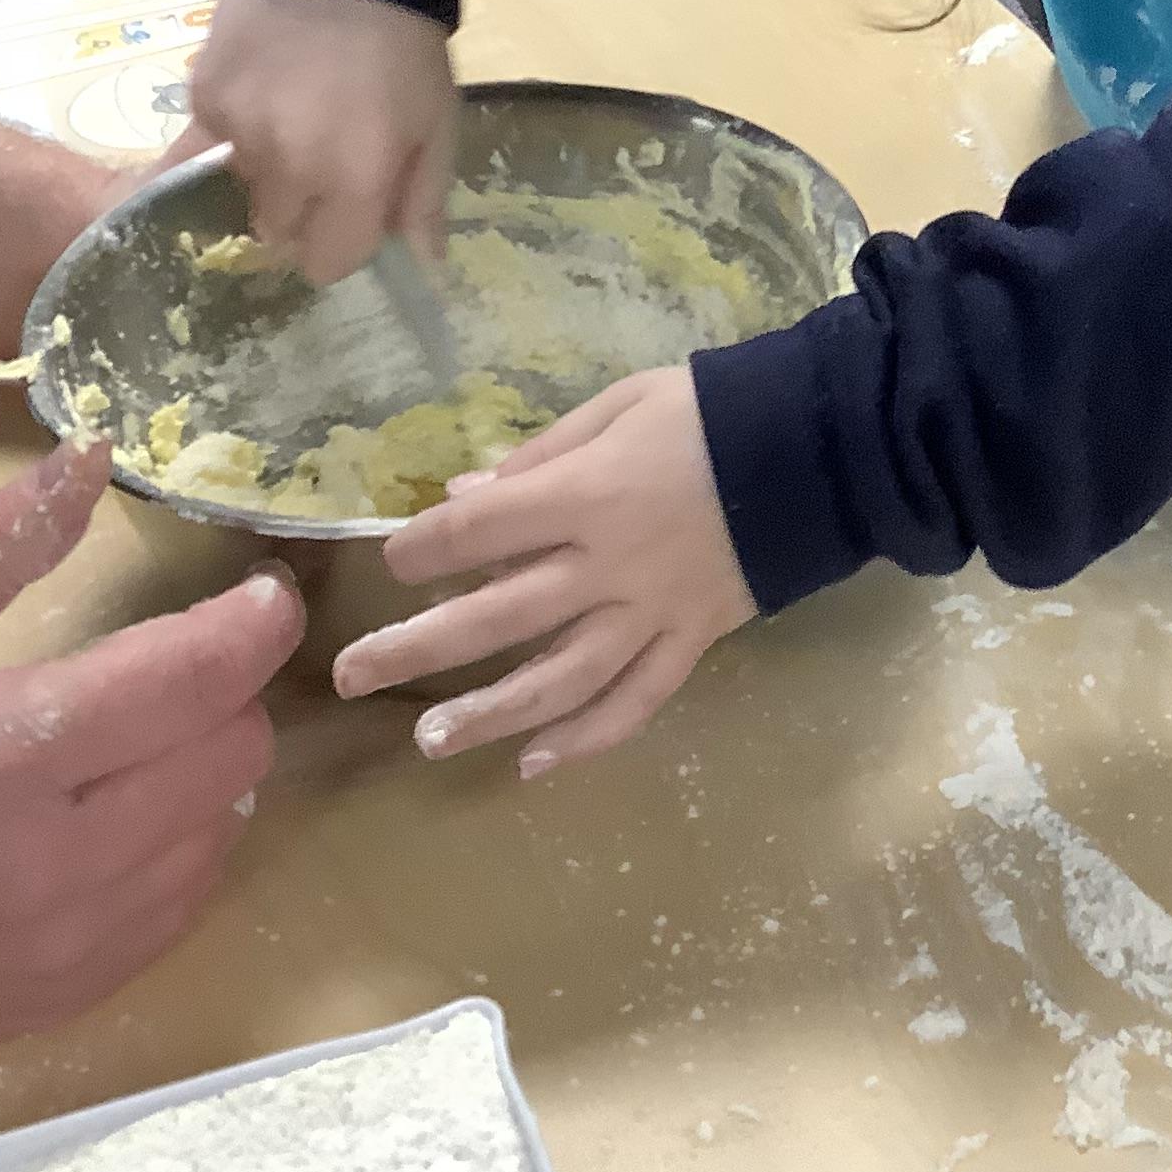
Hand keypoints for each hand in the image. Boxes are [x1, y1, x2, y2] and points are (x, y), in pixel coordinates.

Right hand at [0, 439, 305, 1114]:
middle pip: (230, 755)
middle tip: (173, 662)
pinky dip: (176, 849)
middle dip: (222, 693)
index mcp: (1, 758)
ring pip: (219, 833)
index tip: (264, 591)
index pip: (190, 681)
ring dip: (204, 772)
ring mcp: (67, 945)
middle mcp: (55, 863)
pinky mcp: (64, 998)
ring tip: (136, 738)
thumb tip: (89, 459)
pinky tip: (118, 817)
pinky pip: (181, 909)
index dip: (251, 626)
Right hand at [185, 0, 457, 285]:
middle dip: (302, 213)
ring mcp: (238, 131)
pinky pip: (208, 144)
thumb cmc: (405, 47)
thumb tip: (423, 268)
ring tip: (293, 120)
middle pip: (279, 233)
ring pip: (241, 190)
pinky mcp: (203, 96)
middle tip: (322, 165)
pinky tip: (261, 94)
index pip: (328, 263)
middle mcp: (289, 167)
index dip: (341, 246)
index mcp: (355, 180)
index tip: (350, 217)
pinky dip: (232, 130)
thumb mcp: (437, 123)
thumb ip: (424, 201)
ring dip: (265, 173)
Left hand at [331, 368, 753, 777]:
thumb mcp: (618, 405)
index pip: (480, 532)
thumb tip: (463, 496)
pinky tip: (535, 765)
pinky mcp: (693, 643)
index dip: (424, 549)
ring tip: (429, 743)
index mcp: (585, 495)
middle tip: (352, 675)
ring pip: (560, 680)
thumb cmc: (709, 413)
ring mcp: (652, 614)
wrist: (819, 449)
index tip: (392, 562)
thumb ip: (539, 456)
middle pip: (498, 617)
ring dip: (490, 715)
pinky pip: (636, 703)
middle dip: (417, 648)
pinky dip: (587, 739)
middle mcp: (608, 566)